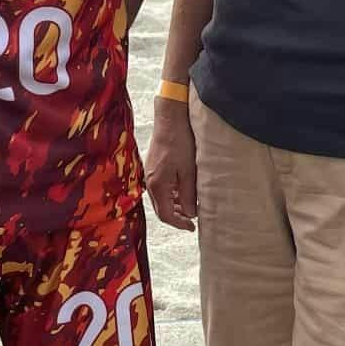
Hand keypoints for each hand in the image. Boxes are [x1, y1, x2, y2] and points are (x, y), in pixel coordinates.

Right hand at [144, 99, 197, 231]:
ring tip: (192, 206)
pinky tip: (185, 192)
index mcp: (158, 185)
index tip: (193, 227)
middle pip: (161, 209)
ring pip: (161, 199)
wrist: (170, 118)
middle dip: (177, 217)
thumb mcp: (189, 171)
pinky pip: (162, 188)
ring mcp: (151, 174)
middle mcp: (151, 181)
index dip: (180, 224)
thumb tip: (191, 214)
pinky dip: (172, 195)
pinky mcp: (154, 167)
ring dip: (175, 206)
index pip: (166, 215)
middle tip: (193, 220)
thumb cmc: (180, 142)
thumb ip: (189, 195)